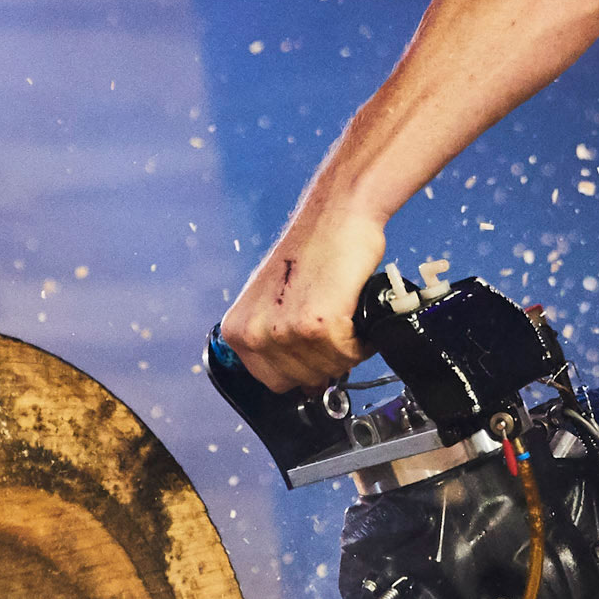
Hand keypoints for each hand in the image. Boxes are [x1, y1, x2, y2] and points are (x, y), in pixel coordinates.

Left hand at [218, 208, 388, 393]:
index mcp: (238, 330)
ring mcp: (283, 333)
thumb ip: (276, 341)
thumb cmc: (312, 249)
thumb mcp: (275, 300)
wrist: (337, 215)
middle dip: (325, 359)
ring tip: (344, 313)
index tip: (313, 348)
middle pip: (301, 381)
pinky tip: (354, 312)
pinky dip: (361, 340)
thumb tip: (302, 383)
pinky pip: (349, 355)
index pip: (272, 382)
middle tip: (334, 324)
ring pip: (328, 370)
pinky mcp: (316, 327)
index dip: (300, 368)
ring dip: (346, 348)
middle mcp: (254, 334)